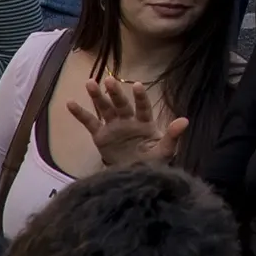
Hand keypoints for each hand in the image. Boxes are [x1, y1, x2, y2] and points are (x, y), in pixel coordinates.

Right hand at [71, 75, 187, 166]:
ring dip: (98, 97)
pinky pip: (90, 122)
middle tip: (109, 80)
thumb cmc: (152, 161)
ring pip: (105, 108)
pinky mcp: (101, 136)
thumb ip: (173, 136)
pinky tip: (70, 103)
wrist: (135, 175)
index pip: (143, 107)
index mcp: (145, 123)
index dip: (140, 97)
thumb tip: (185, 120)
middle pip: (121, 104)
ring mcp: (114, 127)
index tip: (137, 86)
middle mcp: (129, 121)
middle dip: (116, 93)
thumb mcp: (164, 151)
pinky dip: (80, 113)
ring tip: (90, 83)